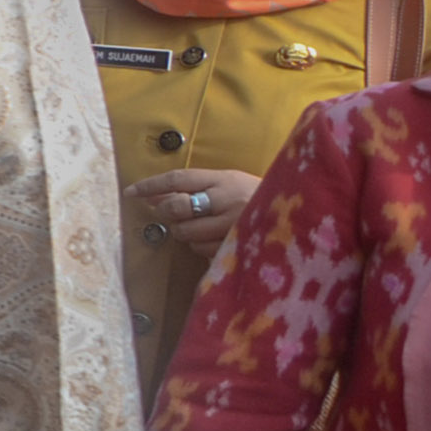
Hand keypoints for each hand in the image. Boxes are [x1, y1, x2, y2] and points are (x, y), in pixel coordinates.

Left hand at [130, 168, 261, 259]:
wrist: (300, 215)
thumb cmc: (257, 198)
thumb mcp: (230, 183)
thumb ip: (196, 187)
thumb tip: (154, 196)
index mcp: (225, 179)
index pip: (178, 179)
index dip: (151, 185)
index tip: (130, 192)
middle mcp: (228, 200)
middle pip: (178, 207)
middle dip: (167, 212)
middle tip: (171, 214)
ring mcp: (234, 225)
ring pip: (187, 232)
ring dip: (185, 232)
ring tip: (201, 226)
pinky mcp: (237, 247)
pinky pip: (202, 250)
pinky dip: (200, 246)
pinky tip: (214, 239)